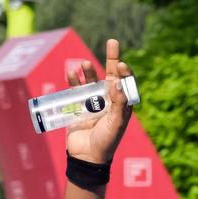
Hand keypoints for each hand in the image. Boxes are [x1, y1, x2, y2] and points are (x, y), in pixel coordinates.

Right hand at [65, 38, 134, 164]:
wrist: (87, 157)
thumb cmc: (106, 142)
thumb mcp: (116, 124)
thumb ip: (118, 103)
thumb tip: (117, 82)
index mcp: (122, 104)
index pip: (125, 82)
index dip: (124, 71)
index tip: (120, 64)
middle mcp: (109, 100)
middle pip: (111, 75)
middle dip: (112, 58)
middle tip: (113, 41)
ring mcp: (93, 102)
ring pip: (92, 80)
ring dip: (89, 71)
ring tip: (84, 64)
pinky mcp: (78, 106)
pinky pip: (76, 90)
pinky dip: (74, 80)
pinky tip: (72, 73)